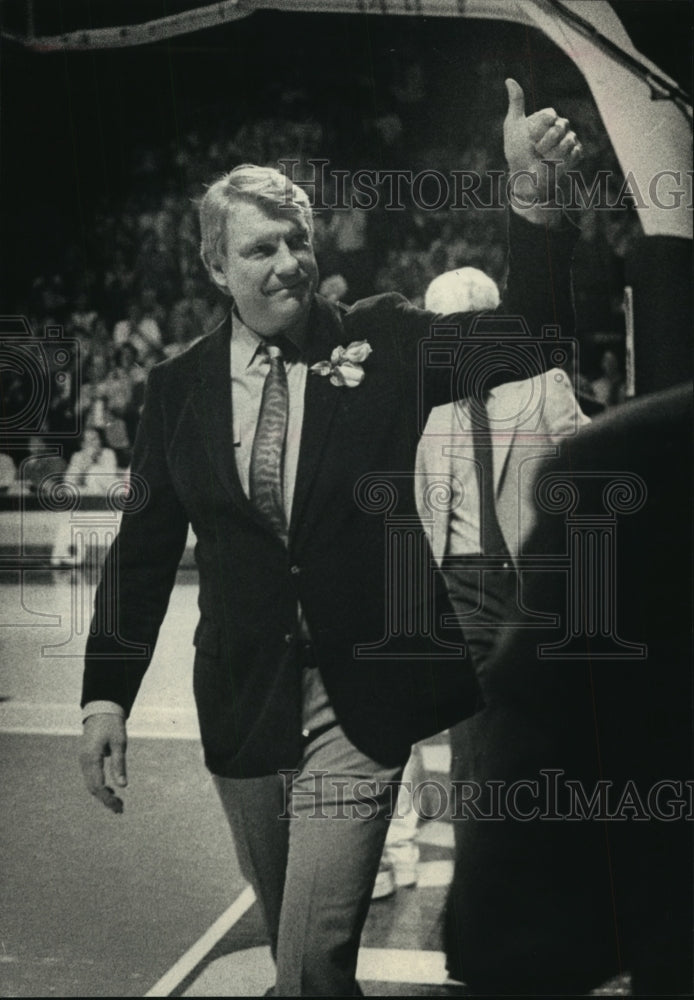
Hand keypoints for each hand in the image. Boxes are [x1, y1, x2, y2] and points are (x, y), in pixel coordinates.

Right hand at [80, 714, 127, 813]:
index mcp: (91, 758)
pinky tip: (110, 791)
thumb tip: (123, 786)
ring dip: (102, 795)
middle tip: (120, 809)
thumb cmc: (112, 725)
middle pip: (92, 788)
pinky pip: (91, 777)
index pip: (97, 786)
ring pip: (90, 784)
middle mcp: (84, 761)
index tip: (119, 807)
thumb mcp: (120, 743)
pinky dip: (99, 786)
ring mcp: (84, 760)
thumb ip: (119, 764)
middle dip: (105, 800)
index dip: (107, 799)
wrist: (101, 709)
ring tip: (117, 804)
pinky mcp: (86, 758)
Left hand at [503, 78, 581, 202]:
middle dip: (544, 143)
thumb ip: (516, 103)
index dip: (538, 129)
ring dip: (551, 155)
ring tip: (544, 159)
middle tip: (536, 151)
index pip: (549, 115)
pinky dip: (562, 162)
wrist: (526, 177)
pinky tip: (554, 164)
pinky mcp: (577, 153)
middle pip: (559, 127)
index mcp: (548, 117)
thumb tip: (509, 79)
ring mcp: (570, 139)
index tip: (529, 138)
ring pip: (568, 141)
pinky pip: (574, 152)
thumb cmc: (518, 153)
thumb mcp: (513, 126)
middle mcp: (561, 125)